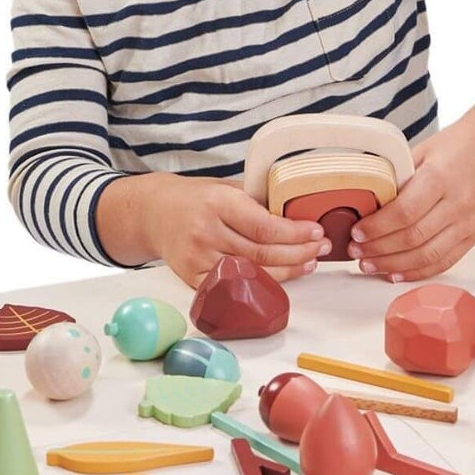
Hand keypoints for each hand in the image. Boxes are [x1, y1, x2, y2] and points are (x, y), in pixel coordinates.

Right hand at [142, 175, 325, 288]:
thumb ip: (256, 201)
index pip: (264, 226)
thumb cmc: (195, 197)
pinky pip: (233, 286)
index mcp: (217, 204)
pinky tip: (280, 277)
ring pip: (252, 272)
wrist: (153, 212)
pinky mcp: (192, 278)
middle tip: (320, 248)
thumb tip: (297, 213)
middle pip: (263, 252)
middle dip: (299, 252)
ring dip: (287, 270)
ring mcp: (198, 259)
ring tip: (309, 262)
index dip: (295, 233)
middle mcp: (206, 232)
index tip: (316, 231)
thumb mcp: (225, 187)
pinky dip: (260, 284)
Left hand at [346, 120, 474, 281]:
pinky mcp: (474, 236)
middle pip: (413, 238)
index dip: (377, 228)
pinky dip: (418, 271)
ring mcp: (469, 223)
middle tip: (356, 252)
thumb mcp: (422, 151)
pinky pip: (445, 262)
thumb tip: (367, 203)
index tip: (357, 232)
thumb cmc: (458, 145)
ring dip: (394, 265)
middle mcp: (458, 204)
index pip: (404, 212)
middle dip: (379, 250)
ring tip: (370, 265)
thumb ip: (398, 178)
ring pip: (427, 256)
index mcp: (441, 178)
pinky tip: (397, 273)